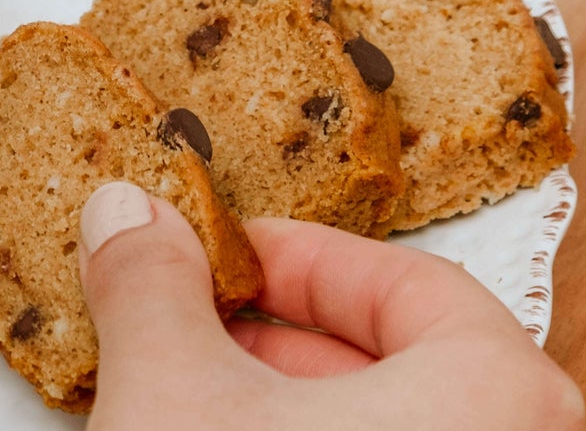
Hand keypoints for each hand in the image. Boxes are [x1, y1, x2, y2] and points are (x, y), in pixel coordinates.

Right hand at [77, 182, 584, 429]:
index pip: (409, 283)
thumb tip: (127, 216)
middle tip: (197, 325)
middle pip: (409, 363)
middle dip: (284, 340)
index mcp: (498, 394)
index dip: (296, 259)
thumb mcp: (173, 396)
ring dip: (293, 410)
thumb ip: (151, 287)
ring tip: (195, 401)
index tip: (225, 257)